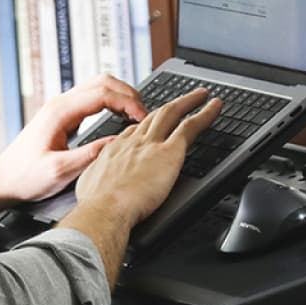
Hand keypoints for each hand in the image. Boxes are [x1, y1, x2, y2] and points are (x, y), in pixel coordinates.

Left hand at [0, 74, 147, 203]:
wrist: (2, 181)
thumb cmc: (25, 177)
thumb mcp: (60, 171)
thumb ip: (91, 155)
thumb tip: (119, 142)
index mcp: (59, 113)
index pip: (103, 93)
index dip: (128, 102)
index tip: (143, 118)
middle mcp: (59, 104)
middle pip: (102, 82)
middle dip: (128, 94)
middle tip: (145, 114)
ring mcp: (60, 108)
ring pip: (97, 87)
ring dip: (120, 96)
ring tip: (137, 115)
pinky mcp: (61, 116)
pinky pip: (91, 99)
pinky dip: (110, 103)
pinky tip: (119, 117)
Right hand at [74, 89, 222, 230]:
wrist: (104, 209)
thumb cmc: (96, 206)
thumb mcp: (89, 187)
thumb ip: (97, 180)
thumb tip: (97, 186)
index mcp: (114, 151)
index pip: (132, 132)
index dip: (143, 126)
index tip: (151, 123)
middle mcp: (132, 142)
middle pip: (152, 117)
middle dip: (167, 107)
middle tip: (179, 101)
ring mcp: (151, 144)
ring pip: (172, 114)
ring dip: (188, 101)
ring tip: (200, 95)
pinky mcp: (169, 152)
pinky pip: (191, 127)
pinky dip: (205, 114)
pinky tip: (216, 107)